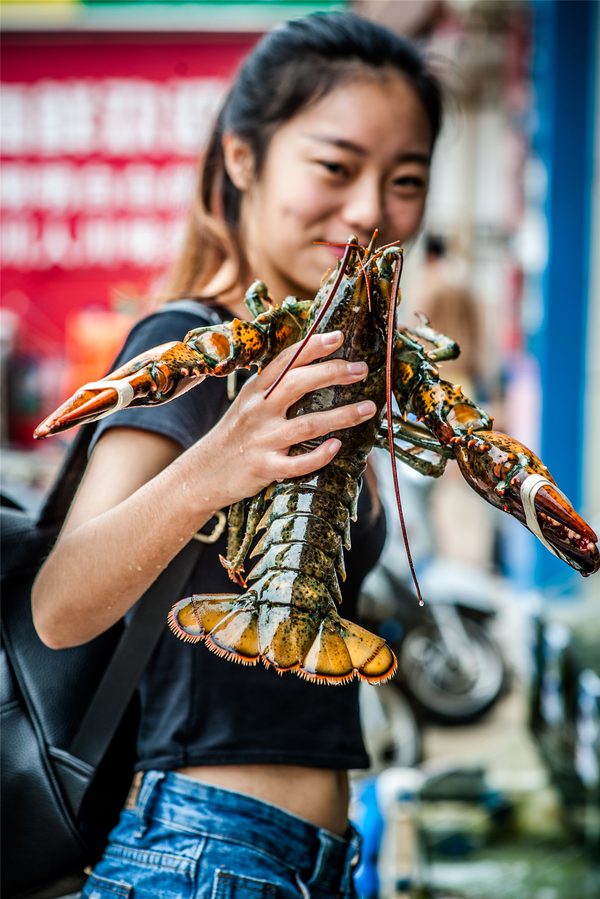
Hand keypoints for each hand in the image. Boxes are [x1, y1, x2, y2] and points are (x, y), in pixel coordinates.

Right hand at [192, 330, 375, 505]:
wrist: (203, 472)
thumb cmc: (235, 434)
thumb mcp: (248, 403)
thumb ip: (275, 386)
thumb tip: (313, 364)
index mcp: (256, 391)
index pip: (286, 361)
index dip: (312, 347)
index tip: (338, 337)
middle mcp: (259, 411)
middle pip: (299, 384)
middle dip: (333, 373)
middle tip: (361, 369)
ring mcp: (263, 440)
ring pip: (308, 424)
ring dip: (342, 416)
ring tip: (368, 408)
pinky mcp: (266, 468)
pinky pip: (298, 463)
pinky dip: (320, 455)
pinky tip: (338, 446)